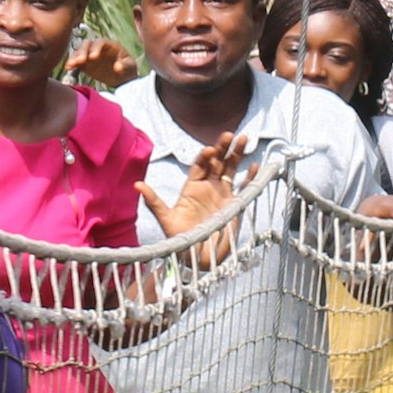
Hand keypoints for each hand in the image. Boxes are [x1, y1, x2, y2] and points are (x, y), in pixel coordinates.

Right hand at [62, 33, 136, 88]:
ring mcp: (89, 54)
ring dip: (74, 57)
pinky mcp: (84, 63)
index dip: (96, 48)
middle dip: (83, 52)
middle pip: (87, 44)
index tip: (93, 57)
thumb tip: (118, 67)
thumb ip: (125, 65)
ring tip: (71, 65)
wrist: (122, 78)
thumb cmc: (128, 69)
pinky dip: (72, 63)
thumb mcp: (130, 67)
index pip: (100, 42)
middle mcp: (97, 47)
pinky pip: (76, 61)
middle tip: (80, 61)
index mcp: (109, 45)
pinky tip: (68, 68)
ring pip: (79, 51)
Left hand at [140, 135, 253, 257]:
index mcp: (192, 187)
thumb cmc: (180, 239)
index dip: (205, 157)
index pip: (200, 166)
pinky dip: (250, 177)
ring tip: (244, 139)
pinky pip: (244, 188)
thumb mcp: (166, 219)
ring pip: (231, 169)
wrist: (198, 257)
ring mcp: (223, 194)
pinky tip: (255, 166)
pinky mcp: (235, 205)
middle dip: (223, 148)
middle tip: (229, 135)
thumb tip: (137, 185)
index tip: (210, 150)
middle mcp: (208, 187)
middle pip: (217, 162)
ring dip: (237, 155)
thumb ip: (154, 202)